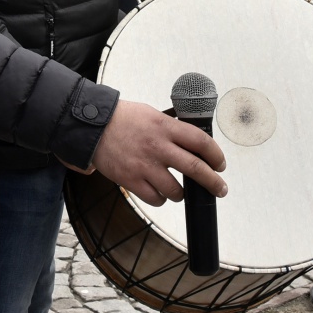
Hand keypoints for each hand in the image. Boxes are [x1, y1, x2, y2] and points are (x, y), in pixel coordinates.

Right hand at [85, 101, 226, 205]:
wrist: (91, 127)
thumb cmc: (123, 118)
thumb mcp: (152, 114)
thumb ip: (172, 127)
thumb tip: (193, 141)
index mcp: (165, 127)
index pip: (201, 142)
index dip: (216, 155)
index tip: (220, 164)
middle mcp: (158, 147)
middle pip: (196, 169)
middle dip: (213, 183)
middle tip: (220, 189)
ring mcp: (145, 166)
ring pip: (176, 191)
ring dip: (183, 194)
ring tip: (181, 191)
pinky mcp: (131, 180)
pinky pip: (156, 199)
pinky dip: (161, 199)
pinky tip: (159, 192)